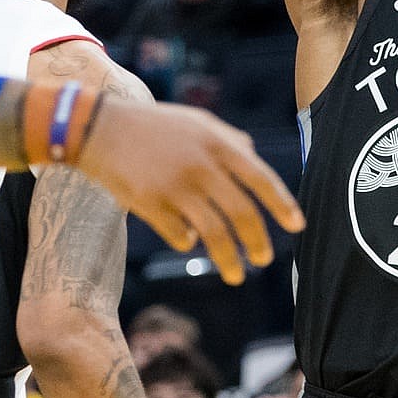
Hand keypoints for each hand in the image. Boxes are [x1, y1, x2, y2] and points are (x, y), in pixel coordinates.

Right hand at [75, 99, 303, 285]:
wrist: (100, 128)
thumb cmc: (154, 126)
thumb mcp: (197, 122)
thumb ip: (229, 138)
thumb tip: (255, 157)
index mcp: (217, 143)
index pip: (260, 179)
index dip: (282, 205)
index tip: (297, 226)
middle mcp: (201, 166)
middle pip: (241, 213)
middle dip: (257, 241)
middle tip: (263, 260)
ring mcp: (174, 187)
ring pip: (213, 233)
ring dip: (229, 258)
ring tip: (235, 276)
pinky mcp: (150, 205)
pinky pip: (180, 236)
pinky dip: (188, 242)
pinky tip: (188, 240)